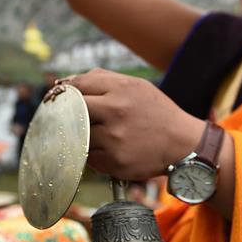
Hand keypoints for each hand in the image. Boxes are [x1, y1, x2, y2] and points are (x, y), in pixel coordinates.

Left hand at [69, 69, 204, 180]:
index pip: (77, 86)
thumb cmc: (156, 112)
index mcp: (121, 88)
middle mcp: (116, 111)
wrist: (184, 144)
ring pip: (78, 135)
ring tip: (97, 136)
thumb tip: (64, 83)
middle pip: (72, 110)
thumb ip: (101, 79)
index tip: (57, 99)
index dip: (63, 93)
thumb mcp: (135, 86)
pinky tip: (108, 150)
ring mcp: (115, 138)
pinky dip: (93, 154)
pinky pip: (89, 157)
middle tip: (63, 119)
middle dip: (65, 115)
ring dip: (80, 137)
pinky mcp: (115, 161)